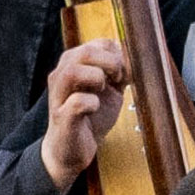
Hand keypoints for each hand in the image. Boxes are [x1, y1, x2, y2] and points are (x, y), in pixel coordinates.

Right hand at [36, 36, 132, 188]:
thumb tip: (136, 57)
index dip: (116, 54)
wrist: (70, 150)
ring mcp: (59, 96)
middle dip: (110, 63)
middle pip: (84, 52)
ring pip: (73, 71)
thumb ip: (120, 73)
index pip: (97, 43)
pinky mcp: (62, 117)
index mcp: (73, 65)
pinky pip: (76, 102)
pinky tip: (95, 108)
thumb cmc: (89, 118)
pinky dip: (91, 103)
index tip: (122, 73)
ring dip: (97, 78)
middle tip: (118, 79)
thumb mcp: (109, 91)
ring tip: (104, 90)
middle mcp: (61, 76)